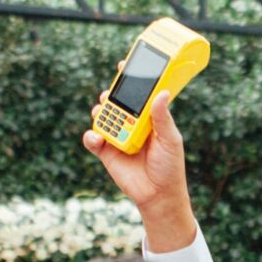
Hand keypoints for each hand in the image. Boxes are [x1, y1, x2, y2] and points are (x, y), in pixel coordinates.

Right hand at [83, 91, 196, 251]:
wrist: (158, 195)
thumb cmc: (170, 166)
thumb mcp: (170, 140)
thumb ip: (162, 118)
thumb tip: (162, 93)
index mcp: (149, 118)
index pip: (140, 95)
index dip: (133, 80)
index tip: (126, 65)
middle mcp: (131, 124)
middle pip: (117, 102)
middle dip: (112, 94)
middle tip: (110, 92)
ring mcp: (118, 136)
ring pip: (103, 117)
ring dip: (100, 112)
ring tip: (102, 111)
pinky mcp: (106, 152)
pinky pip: (93, 140)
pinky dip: (91, 136)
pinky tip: (96, 136)